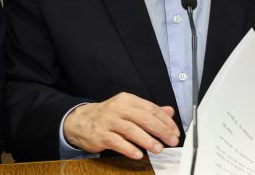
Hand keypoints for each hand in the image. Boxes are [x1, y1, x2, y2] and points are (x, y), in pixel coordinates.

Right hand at [63, 92, 179, 158]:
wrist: (80, 121)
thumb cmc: (108, 116)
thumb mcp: (128, 109)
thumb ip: (149, 111)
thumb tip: (169, 111)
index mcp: (127, 100)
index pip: (150, 109)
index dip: (165, 121)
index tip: (174, 132)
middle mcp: (118, 108)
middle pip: (143, 118)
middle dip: (160, 130)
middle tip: (171, 141)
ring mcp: (108, 121)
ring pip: (130, 129)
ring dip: (146, 140)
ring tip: (158, 149)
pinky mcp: (100, 134)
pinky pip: (116, 142)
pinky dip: (128, 148)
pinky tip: (138, 154)